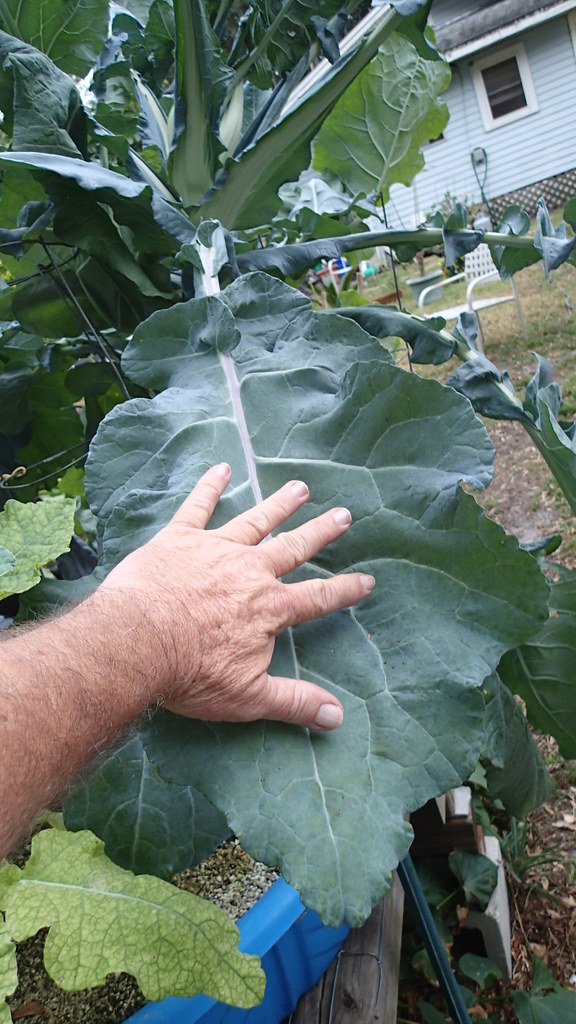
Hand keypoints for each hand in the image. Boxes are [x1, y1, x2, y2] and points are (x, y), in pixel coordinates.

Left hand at [101, 464, 374, 729]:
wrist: (135, 642)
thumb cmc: (189, 674)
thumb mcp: (248, 697)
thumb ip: (295, 702)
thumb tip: (338, 717)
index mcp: (269, 608)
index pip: (317, 598)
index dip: (344, 590)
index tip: (367, 580)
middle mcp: (250, 571)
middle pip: (293, 547)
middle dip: (320, 532)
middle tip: (343, 514)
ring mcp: (215, 548)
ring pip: (255, 521)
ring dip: (279, 504)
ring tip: (299, 487)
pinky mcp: (179, 538)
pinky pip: (198, 506)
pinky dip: (210, 486)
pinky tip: (221, 469)